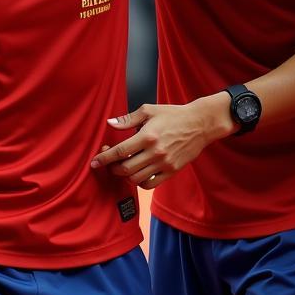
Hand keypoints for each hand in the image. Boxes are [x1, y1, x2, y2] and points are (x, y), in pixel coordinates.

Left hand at [90, 94, 234, 188]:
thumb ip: (128, 119)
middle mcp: (155, 152)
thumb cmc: (174, 115)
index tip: (94, 162)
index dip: (104, 158)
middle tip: (109, 164)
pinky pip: (150, 184)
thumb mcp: (149, 111)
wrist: (200, 124)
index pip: (120, 151)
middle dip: (112, 168)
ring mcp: (164, 163)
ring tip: (123, 168)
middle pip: (125, 169)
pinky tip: (138, 174)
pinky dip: (140, 182)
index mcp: (147, 136)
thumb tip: (110, 123)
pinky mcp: (171, 170)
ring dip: (125, 176)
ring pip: (136, 178)